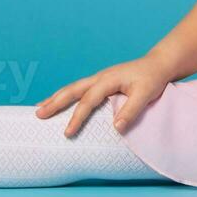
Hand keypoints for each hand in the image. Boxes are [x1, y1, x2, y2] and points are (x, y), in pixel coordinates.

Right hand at [34, 54, 175, 137]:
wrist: (158, 64)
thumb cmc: (152, 79)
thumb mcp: (146, 94)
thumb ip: (131, 110)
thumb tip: (116, 128)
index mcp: (109, 80)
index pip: (88, 100)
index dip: (77, 117)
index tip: (67, 133)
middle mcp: (100, 77)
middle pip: (72, 90)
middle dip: (54, 102)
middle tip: (38, 115)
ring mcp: (99, 78)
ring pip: (73, 88)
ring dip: (56, 98)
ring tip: (39, 109)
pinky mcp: (101, 82)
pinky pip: (79, 89)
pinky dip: (66, 96)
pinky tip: (59, 102)